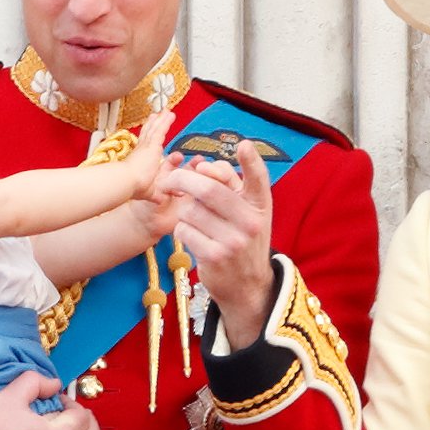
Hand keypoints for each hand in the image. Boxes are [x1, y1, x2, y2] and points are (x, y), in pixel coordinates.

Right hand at [117, 111, 179, 196]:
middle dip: (153, 124)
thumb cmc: (133, 188)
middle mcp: (142, 151)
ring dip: (162, 120)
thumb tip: (162, 202)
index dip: (147, 137)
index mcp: (139, 160)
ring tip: (167, 111)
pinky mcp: (152, 146)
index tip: (150, 131)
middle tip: (156, 115)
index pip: (144, 145)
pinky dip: (165, 122)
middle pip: (148, 134)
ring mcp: (147, 147)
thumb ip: (157, 195)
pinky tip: (170, 114)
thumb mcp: (150, 192)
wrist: (125, 182)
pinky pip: (160, 131)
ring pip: (155, 130)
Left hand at [166, 141, 277, 348]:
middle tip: (169, 179)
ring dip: (184, 211)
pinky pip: (183, 230)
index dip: (252, 162)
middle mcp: (250, 222)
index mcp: (260, 206)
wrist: (247, 285)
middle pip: (208, 189)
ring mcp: (234, 241)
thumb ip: (230, 187)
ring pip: (190, 209)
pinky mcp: (215, 256)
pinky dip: (182, 231)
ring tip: (197, 222)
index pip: (258, 180)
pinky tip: (195, 238)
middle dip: (182, 179)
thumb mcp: (247, 213)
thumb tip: (203, 166)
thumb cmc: (242, 238)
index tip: (245, 145)